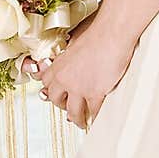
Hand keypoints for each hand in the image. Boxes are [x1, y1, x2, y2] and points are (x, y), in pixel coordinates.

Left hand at [19, 14, 135, 129]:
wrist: (111, 35)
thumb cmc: (96, 35)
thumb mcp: (74, 45)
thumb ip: (69, 58)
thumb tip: (73, 64)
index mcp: (58, 66)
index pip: (47, 85)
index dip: (53, 92)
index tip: (59, 96)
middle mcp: (64, 79)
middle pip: (56, 101)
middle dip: (63, 107)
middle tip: (69, 110)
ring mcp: (79, 88)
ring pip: (73, 112)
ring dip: (77, 120)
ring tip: (82, 123)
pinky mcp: (94, 93)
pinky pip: (93, 111)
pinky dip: (95, 117)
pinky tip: (97, 119)